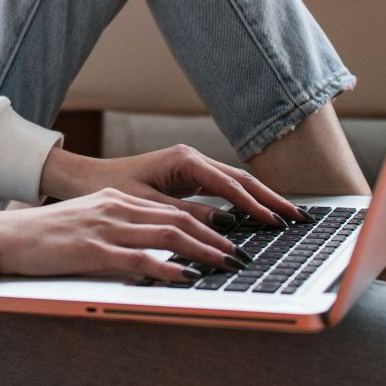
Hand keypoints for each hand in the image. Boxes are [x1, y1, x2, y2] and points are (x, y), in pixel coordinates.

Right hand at [0, 186, 245, 280]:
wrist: (7, 236)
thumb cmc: (45, 236)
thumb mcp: (88, 223)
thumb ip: (119, 229)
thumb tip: (152, 248)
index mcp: (115, 200)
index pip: (171, 210)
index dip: (205, 224)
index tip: (228, 240)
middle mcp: (115, 208)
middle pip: (177, 220)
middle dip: (214, 238)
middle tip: (239, 255)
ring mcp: (105, 227)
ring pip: (166, 235)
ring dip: (202, 251)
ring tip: (225, 265)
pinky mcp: (92, 250)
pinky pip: (138, 258)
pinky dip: (167, 267)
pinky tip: (186, 276)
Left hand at [40, 143, 308, 227]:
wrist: (87, 179)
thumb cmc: (110, 189)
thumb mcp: (147, 205)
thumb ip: (185, 215)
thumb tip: (224, 227)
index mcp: (184, 160)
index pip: (229, 185)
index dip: (254, 205)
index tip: (275, 222)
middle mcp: (192, 159)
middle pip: (241, 180)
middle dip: (271, 199)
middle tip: (298, 218)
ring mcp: (193, 167)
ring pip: (236, 184)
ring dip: (262, 200)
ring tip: (289, 218)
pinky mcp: (190, 178)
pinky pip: (225, 190)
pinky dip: (245, 202)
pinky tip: (261, 217)